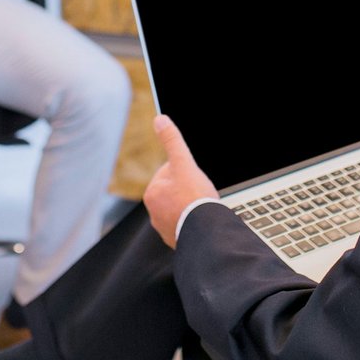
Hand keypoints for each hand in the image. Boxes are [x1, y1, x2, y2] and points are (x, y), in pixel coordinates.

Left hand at [144, 115, 219, 247]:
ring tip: (202, 208)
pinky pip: (185, 225)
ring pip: (181, 209)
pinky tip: (200, 220)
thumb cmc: (194, 198)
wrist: (206, 232)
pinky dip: (192, 222)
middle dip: (188, 191)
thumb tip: (160, 119)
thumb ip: (172, 141)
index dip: (186, 173)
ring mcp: (164, 228)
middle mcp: (154, 213)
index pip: (170, 173)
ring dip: (190, 207)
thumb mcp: (184, 164)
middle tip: (201, 195)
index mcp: (152, 193)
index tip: (195, 181)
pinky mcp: (176, 240)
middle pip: (176, 192)